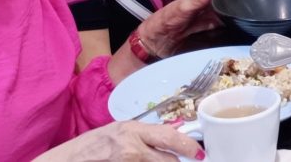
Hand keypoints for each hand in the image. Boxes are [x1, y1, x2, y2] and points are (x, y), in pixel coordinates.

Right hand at [35, 121, 202, 160]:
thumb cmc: (90, 146)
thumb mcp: (119, 131)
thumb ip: (145, 134)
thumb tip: (172, 135)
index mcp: (133, 131)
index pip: (170, 138)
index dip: (189, 146)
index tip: (200, 154)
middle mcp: (132, 149)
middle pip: (169, 161)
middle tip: (179, 160)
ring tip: (146, 160)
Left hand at [137, 0, 262, 58]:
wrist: (151, 47)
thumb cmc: (160, 25)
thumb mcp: (176, 10)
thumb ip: (195, 0)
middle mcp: (213, 5)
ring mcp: (215, 19)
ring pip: (239, 11)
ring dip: (253, 9)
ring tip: (274, 8)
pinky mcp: (214, 33)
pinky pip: (233, 26)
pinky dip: (245, 25)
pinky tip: (257, 27)